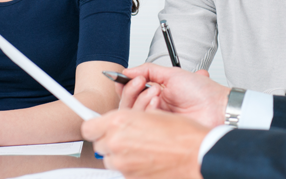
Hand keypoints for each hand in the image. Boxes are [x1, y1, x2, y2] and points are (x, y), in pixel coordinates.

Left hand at [82, 109, 207, 178]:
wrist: (197, 154)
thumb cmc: (182, 133)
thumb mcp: (152, 113)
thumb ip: (128, 118)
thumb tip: (119, 122)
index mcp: (120, 122)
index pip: (88, 127)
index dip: (95, 125)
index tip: (99, 125)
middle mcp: (117, 144)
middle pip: (99, 144)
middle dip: (110, 140)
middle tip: (128, 135)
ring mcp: (123, 164)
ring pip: (110, 159)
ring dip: (120, 154)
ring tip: (142, 147)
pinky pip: (123, 171)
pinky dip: (132, 166)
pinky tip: (148, 158)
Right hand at [118, 64, 229, 127]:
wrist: (218, 107)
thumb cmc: (203, 92)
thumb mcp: (173, 74)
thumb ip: (149, 70)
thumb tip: (128, 70)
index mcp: (157, 94)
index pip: (131, 92)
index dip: (125, 86)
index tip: (125, 78)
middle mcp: (155, 108)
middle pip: (127, 104)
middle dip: (130, 91)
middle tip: (141, 82)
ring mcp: (157, 120)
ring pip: (132, 114)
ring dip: (140, 99)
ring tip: (156, 92)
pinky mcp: (160, 132)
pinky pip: (142, 123)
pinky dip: (147, 110)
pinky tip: (158, 103)